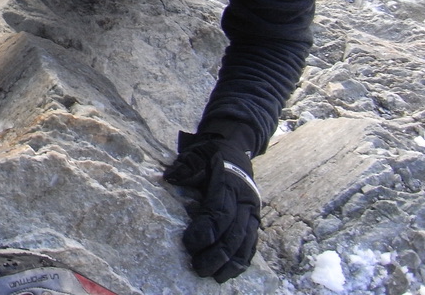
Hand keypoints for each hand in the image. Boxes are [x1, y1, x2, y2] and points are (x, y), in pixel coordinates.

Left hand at [162, 131, 260, 282]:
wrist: (235, 147)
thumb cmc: (210, 152)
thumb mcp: (197, 152)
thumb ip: (186, 165)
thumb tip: (170, 177)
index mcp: (230, 182)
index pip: (219, 211)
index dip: (205, 230)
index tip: (189, 244)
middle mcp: (246, 199)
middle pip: (234, 232)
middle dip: (217, 253)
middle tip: (198, 268)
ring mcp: (253, 211)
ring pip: (246, 242)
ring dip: (231, 262)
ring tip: (214, 276)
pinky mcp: (255, 219)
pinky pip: (252, 243)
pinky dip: (243, 260)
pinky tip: (231, 272)